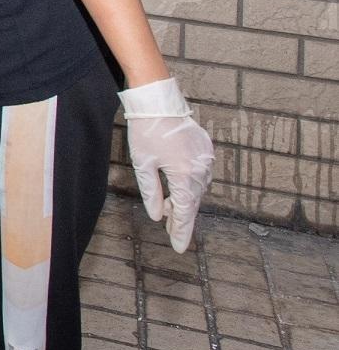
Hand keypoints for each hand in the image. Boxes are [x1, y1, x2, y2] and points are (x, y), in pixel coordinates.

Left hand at [121, 77, 214, 252]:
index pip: (184, 212)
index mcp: (185, 175)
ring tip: (169, 210)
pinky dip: (190, 184)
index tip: (179, 248)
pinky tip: (178, 189)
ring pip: (197, 189)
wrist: (159, 101)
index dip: (181, 231)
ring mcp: (206, 158)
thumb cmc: (146, 131)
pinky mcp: (205, 149)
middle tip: (173, 233)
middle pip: (192, 202)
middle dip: (182, 218)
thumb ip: (152, 192)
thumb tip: (157, 216)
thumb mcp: (143, 164)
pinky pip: (200, 174)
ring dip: (185, 200)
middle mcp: (201, 169)